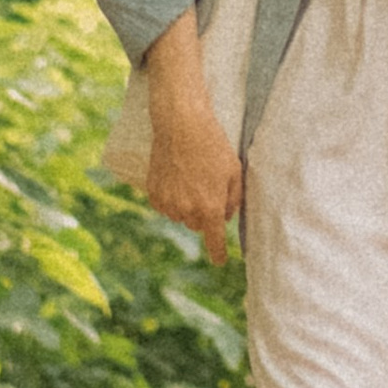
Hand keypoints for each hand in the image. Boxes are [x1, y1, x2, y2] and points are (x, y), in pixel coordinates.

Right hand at [140, 14, 243, 266]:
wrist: (180, 125)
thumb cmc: (213, 145)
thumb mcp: (234, 171)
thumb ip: (233, 200)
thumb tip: (225, 217)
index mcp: (210, 208)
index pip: (214, 240)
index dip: (217, 253)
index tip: (219, 262)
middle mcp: (187, 211)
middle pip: (198, 224)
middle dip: (205, 213)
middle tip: (208, 186)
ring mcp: (168, 203)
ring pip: (181, 215)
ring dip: (187, 205)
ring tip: (192, 176)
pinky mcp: (153, 194)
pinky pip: (165, 206)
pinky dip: (172, 197)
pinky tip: (177, 176)